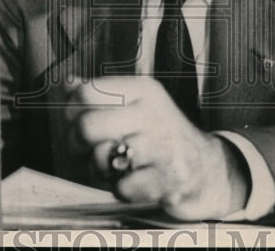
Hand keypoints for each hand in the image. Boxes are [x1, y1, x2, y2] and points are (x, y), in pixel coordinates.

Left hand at [65, 77, 248, 219]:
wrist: (208, 169)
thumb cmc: (162, 136)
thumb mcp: (138, 105)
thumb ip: (101, 94)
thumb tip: (66, 84)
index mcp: (143, 90)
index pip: (86, 92)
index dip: (71, 112)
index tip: (77, 121)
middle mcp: (154, 113)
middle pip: (87, 126)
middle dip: (77, 145)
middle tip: (87, 150)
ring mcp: (163, 147)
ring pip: (101, 158)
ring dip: (100, 169)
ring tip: (115, 166)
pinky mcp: (169, 179)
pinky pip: (121, 188)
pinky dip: (122, 190)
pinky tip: (135, 181)